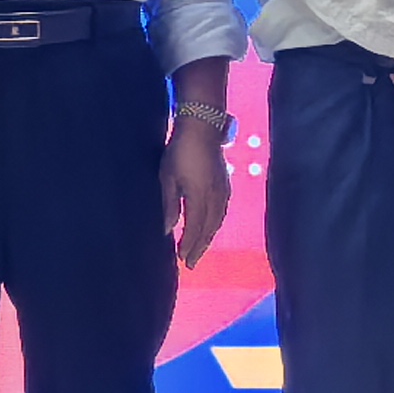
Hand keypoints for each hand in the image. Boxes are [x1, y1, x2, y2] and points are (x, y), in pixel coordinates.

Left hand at [163, 119, 232, 269]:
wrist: (203, 128)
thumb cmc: (180, 151)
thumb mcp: (168, 177)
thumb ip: (169, 204)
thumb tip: (168, 229)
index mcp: (200, 197)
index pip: (195, 228)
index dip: (189, 245)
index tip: (182, 260)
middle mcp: (215, 198)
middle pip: (209, 229)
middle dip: (199, 247)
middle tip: (191, 264)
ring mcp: (223, 191)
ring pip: (217, 221)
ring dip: (208, 238)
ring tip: (200, 250)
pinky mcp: (226, 184)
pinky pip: (222, 211)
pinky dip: (216, 224)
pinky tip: (212, 227)